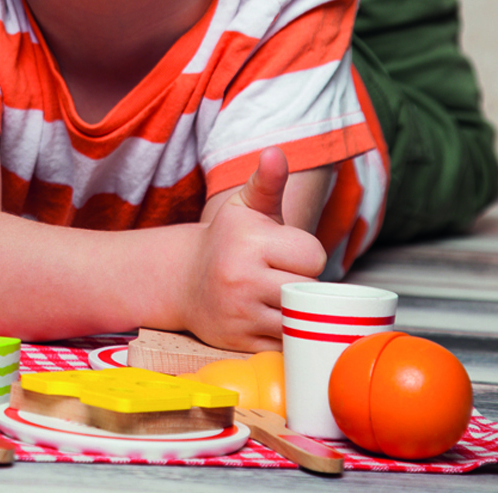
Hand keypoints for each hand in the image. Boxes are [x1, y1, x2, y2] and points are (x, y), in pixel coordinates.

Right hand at [185, 148, 325, 350]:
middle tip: (283, 275)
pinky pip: (285, 345)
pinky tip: (272, 319)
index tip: (288, 253)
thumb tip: (276, 153)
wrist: (185, 279)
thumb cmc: (228, 240)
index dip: (306, 255)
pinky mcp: (241, 343)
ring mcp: (240, 313)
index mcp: (248, 241)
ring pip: (300, 319)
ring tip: (280, 297)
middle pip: (309, 289)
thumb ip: (267, 181)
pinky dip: (286, 336)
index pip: (313, 256)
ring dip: (298, 312)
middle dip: (304, 285)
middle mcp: (241, 277)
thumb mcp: (245, 206)